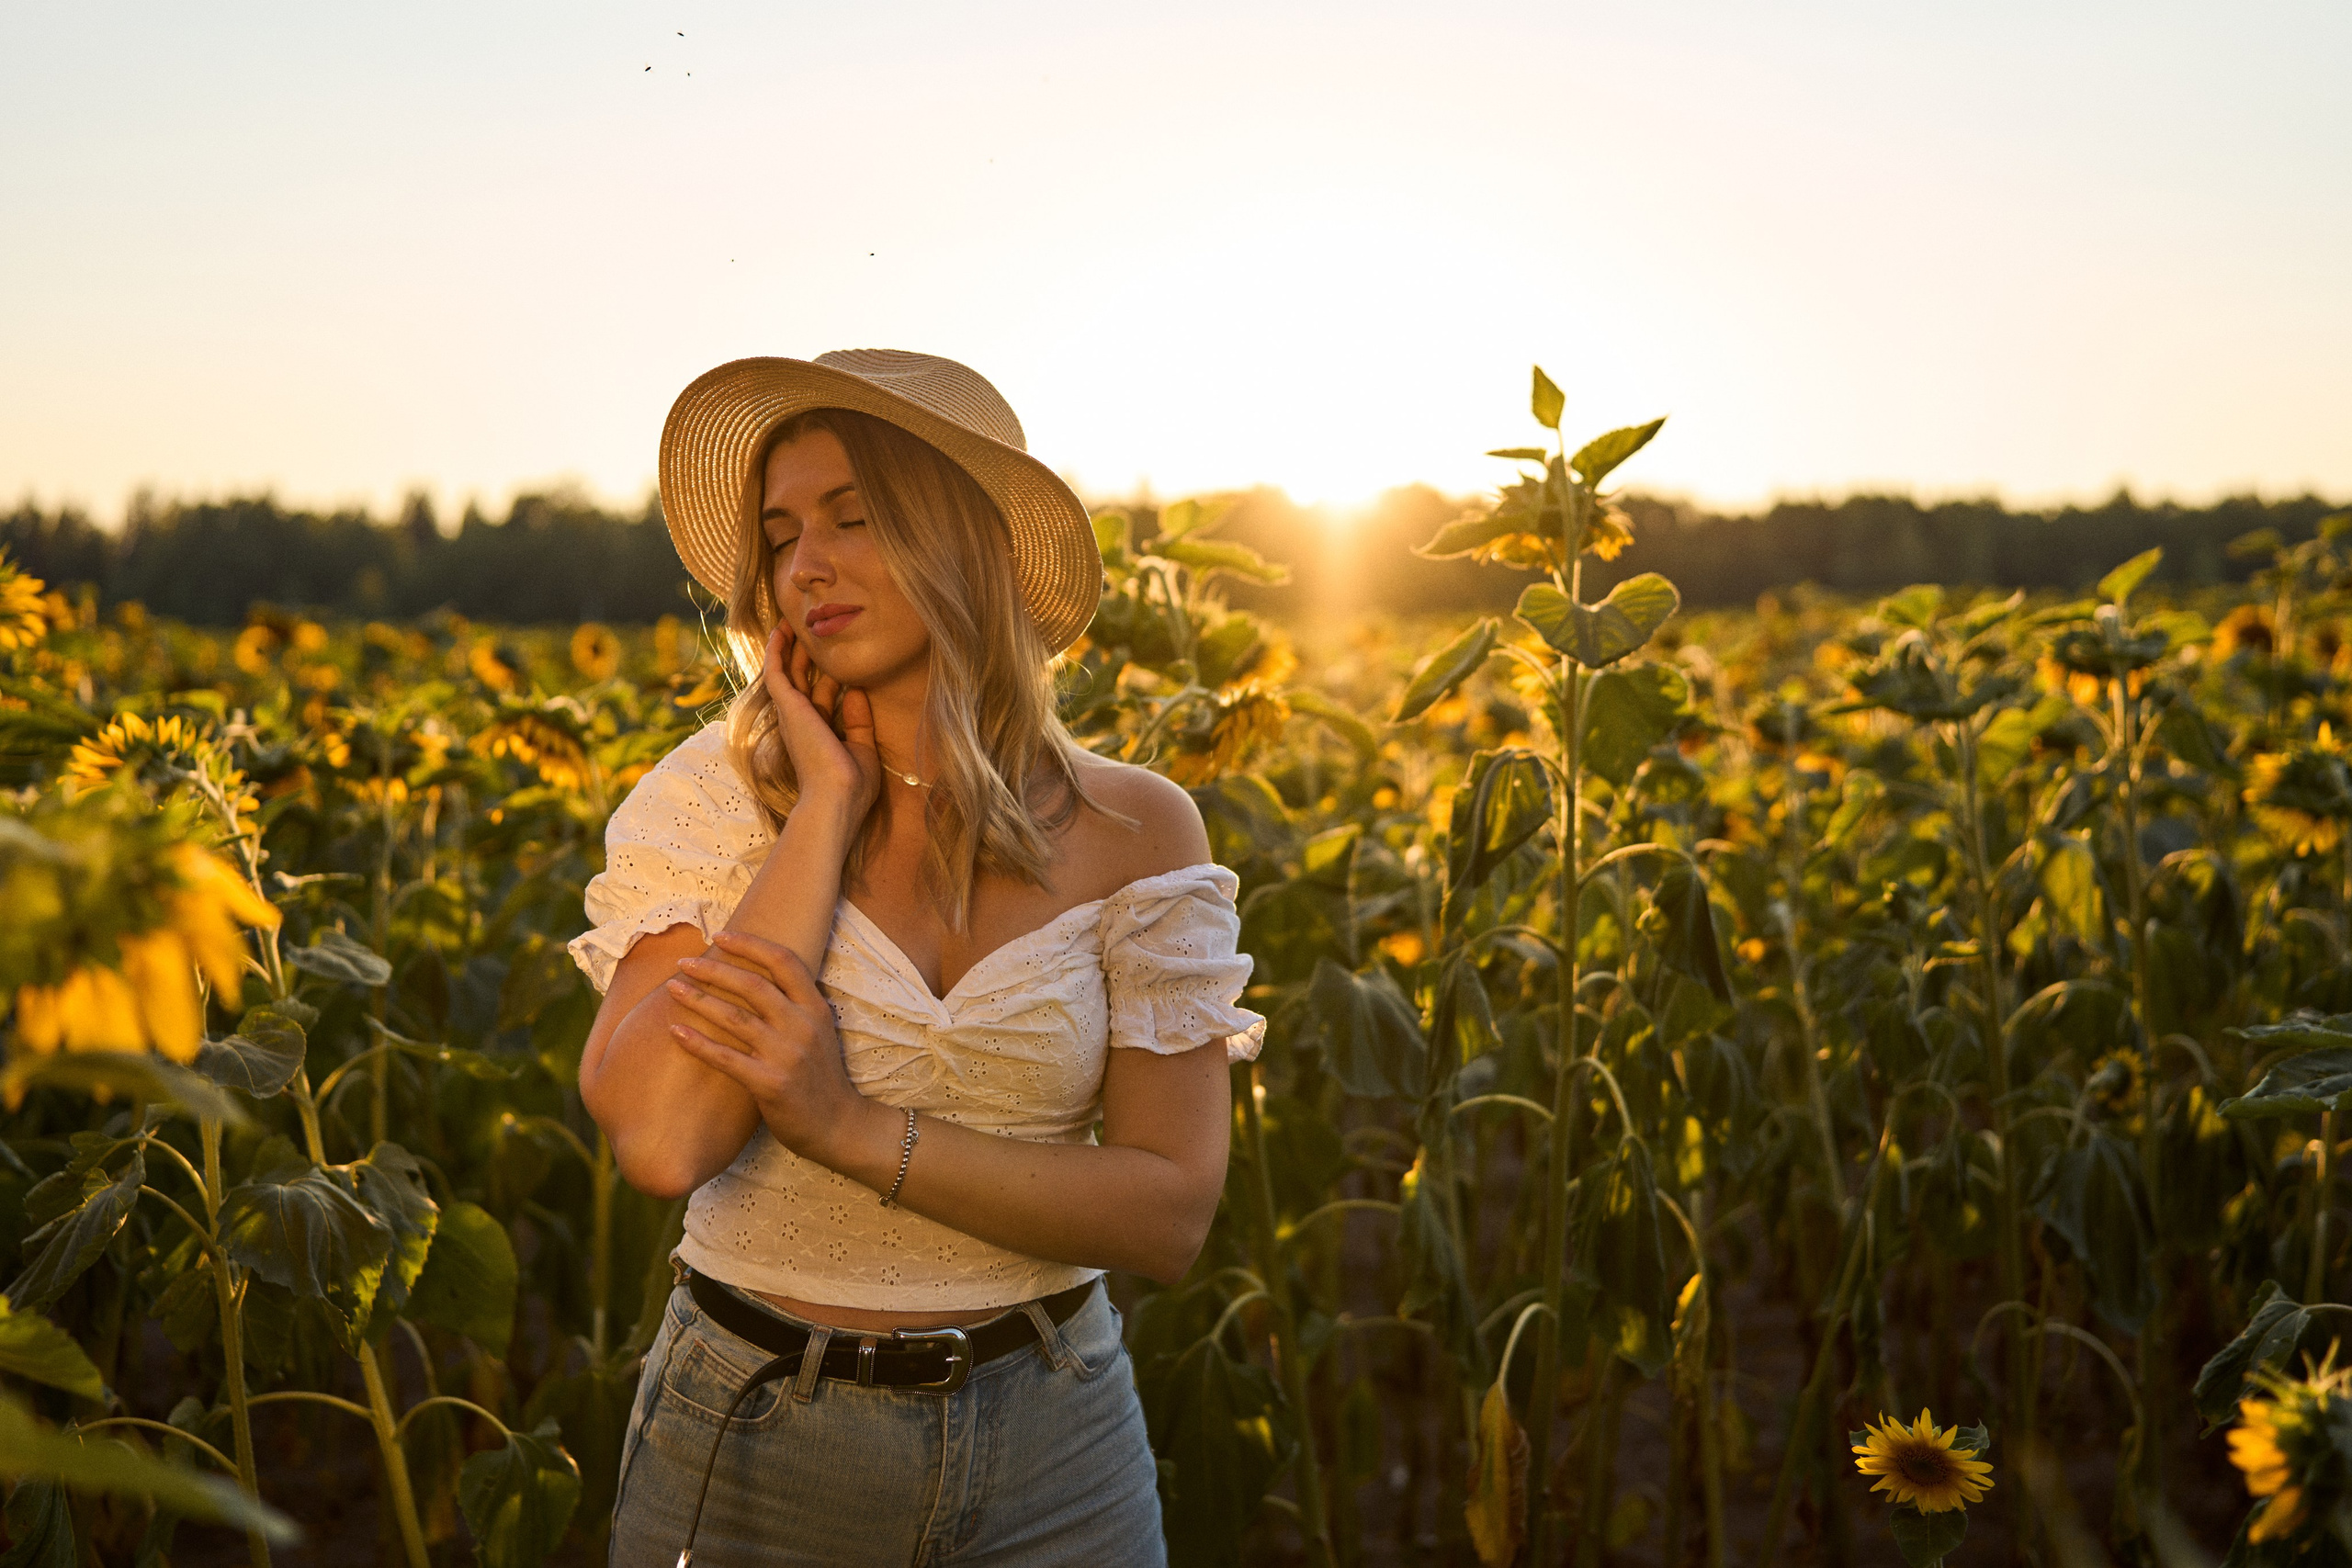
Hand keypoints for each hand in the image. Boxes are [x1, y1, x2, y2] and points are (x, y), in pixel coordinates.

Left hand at [661, 932, 886, 1167]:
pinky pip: (726, 1058)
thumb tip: (752, 979)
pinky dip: (697, 1044)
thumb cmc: (820, 1077)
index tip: (720, 936)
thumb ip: (794, 1006)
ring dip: (699, 1000)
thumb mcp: (819, 1031)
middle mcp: (803, 1026)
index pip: (784, 961)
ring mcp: (787, 1055)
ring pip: (735, 1018)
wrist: (839, 1125)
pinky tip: (675, 1032)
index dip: (750, 944)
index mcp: (816, 1008)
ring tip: (673, 988)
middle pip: (753, 985)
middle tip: (683, 962)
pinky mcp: (770, 1084)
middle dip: (714, 969)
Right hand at [760, 620, 880, 825]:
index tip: (838, 659)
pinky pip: (776, 672)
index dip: (829, 677)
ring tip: (792, 622)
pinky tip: (780, 631)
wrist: (835, 798)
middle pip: (802, 681)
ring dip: (789, 647)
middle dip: (805, 656)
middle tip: (810, 630)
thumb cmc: (851, 785)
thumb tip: (858, 691)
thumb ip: (859, 721)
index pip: (823, 698)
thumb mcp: (862, 748)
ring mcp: (792, 714)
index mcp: (820, 734)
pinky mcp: (787, 706)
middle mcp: (802, 722)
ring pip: (787, 672)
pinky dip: (777, 651)